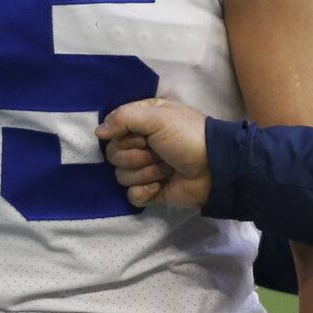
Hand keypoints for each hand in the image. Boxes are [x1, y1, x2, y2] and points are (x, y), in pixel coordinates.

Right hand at [97, 98, 211, 208]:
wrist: (214, 169)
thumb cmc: (188, 137)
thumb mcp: (158, 116)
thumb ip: (124, 117)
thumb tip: (98, 132)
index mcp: (141, 122)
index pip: (112, 130)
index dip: (125, 136)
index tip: (144, 135)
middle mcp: (140, 144)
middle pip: (113, 155)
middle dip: (137, 156)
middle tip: (159, 153)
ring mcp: (144, 169)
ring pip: (121, 175)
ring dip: (146, 172)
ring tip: (167, 168)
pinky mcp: (150, 191)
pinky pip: (131, 195)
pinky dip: (145, 192)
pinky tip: (160, 187)